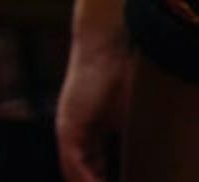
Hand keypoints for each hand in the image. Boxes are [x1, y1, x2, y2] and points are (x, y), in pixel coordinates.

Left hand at [58, 36, 132, 181]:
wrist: (104, 49)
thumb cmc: (122, 78)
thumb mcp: (129, 117)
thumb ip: (131, 140)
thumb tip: (149, 162)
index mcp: (87, 134)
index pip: (92, 168)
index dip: (100, 180)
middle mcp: (73, 134)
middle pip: (78, 173)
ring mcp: (68, 130)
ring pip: (72, 171)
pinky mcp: (68, 124)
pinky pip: (72, 159)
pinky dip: (84, 178)